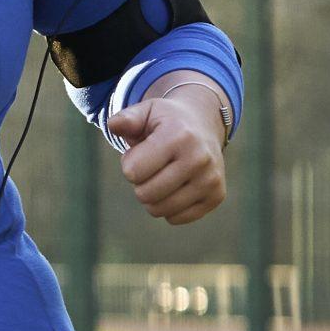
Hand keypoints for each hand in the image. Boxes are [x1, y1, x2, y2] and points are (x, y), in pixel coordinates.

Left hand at [105, 85, 227, 225]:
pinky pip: (176, 218)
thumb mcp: (146, 111)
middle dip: (139, 183)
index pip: (133, 171)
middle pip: (145, 195)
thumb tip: (112, 125)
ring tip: (162, 176)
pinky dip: (169, 207)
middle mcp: (199, 158)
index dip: (129, 163)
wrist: (204, 125)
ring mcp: (210, 179)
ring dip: (153, 197)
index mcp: (179, 135)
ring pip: (160, 210)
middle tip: (151, 167)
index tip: (140, 152)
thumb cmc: (166, 121)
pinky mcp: (216, 196)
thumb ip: (125, 119)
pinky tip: (177, 186)